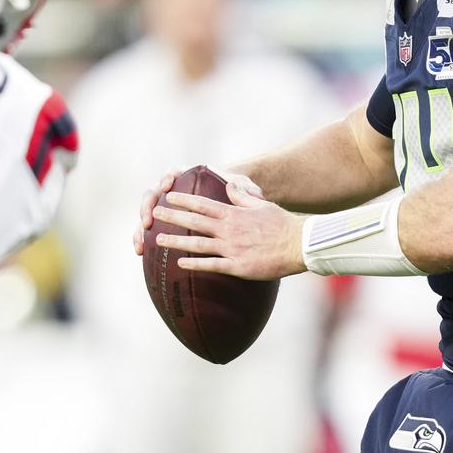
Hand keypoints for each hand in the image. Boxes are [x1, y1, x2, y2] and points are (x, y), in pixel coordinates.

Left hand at [150, 174, 300, 279]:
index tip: (169, 196)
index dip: (184, 200)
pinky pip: (211, 265)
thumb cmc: (282, 224)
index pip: (203, 204)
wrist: (298, 245)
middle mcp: (229, 230)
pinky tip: (180, 263)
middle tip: (154, 214)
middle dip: (172, 217)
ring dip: (176, 242)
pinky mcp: (237, 266)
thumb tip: (229, 187)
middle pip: (194, 222)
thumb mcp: (262, 204)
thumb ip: (242, 197)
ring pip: (197, 244)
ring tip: (158, 240)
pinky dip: (194, 263)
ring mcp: (232, 248)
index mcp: (234, 214)